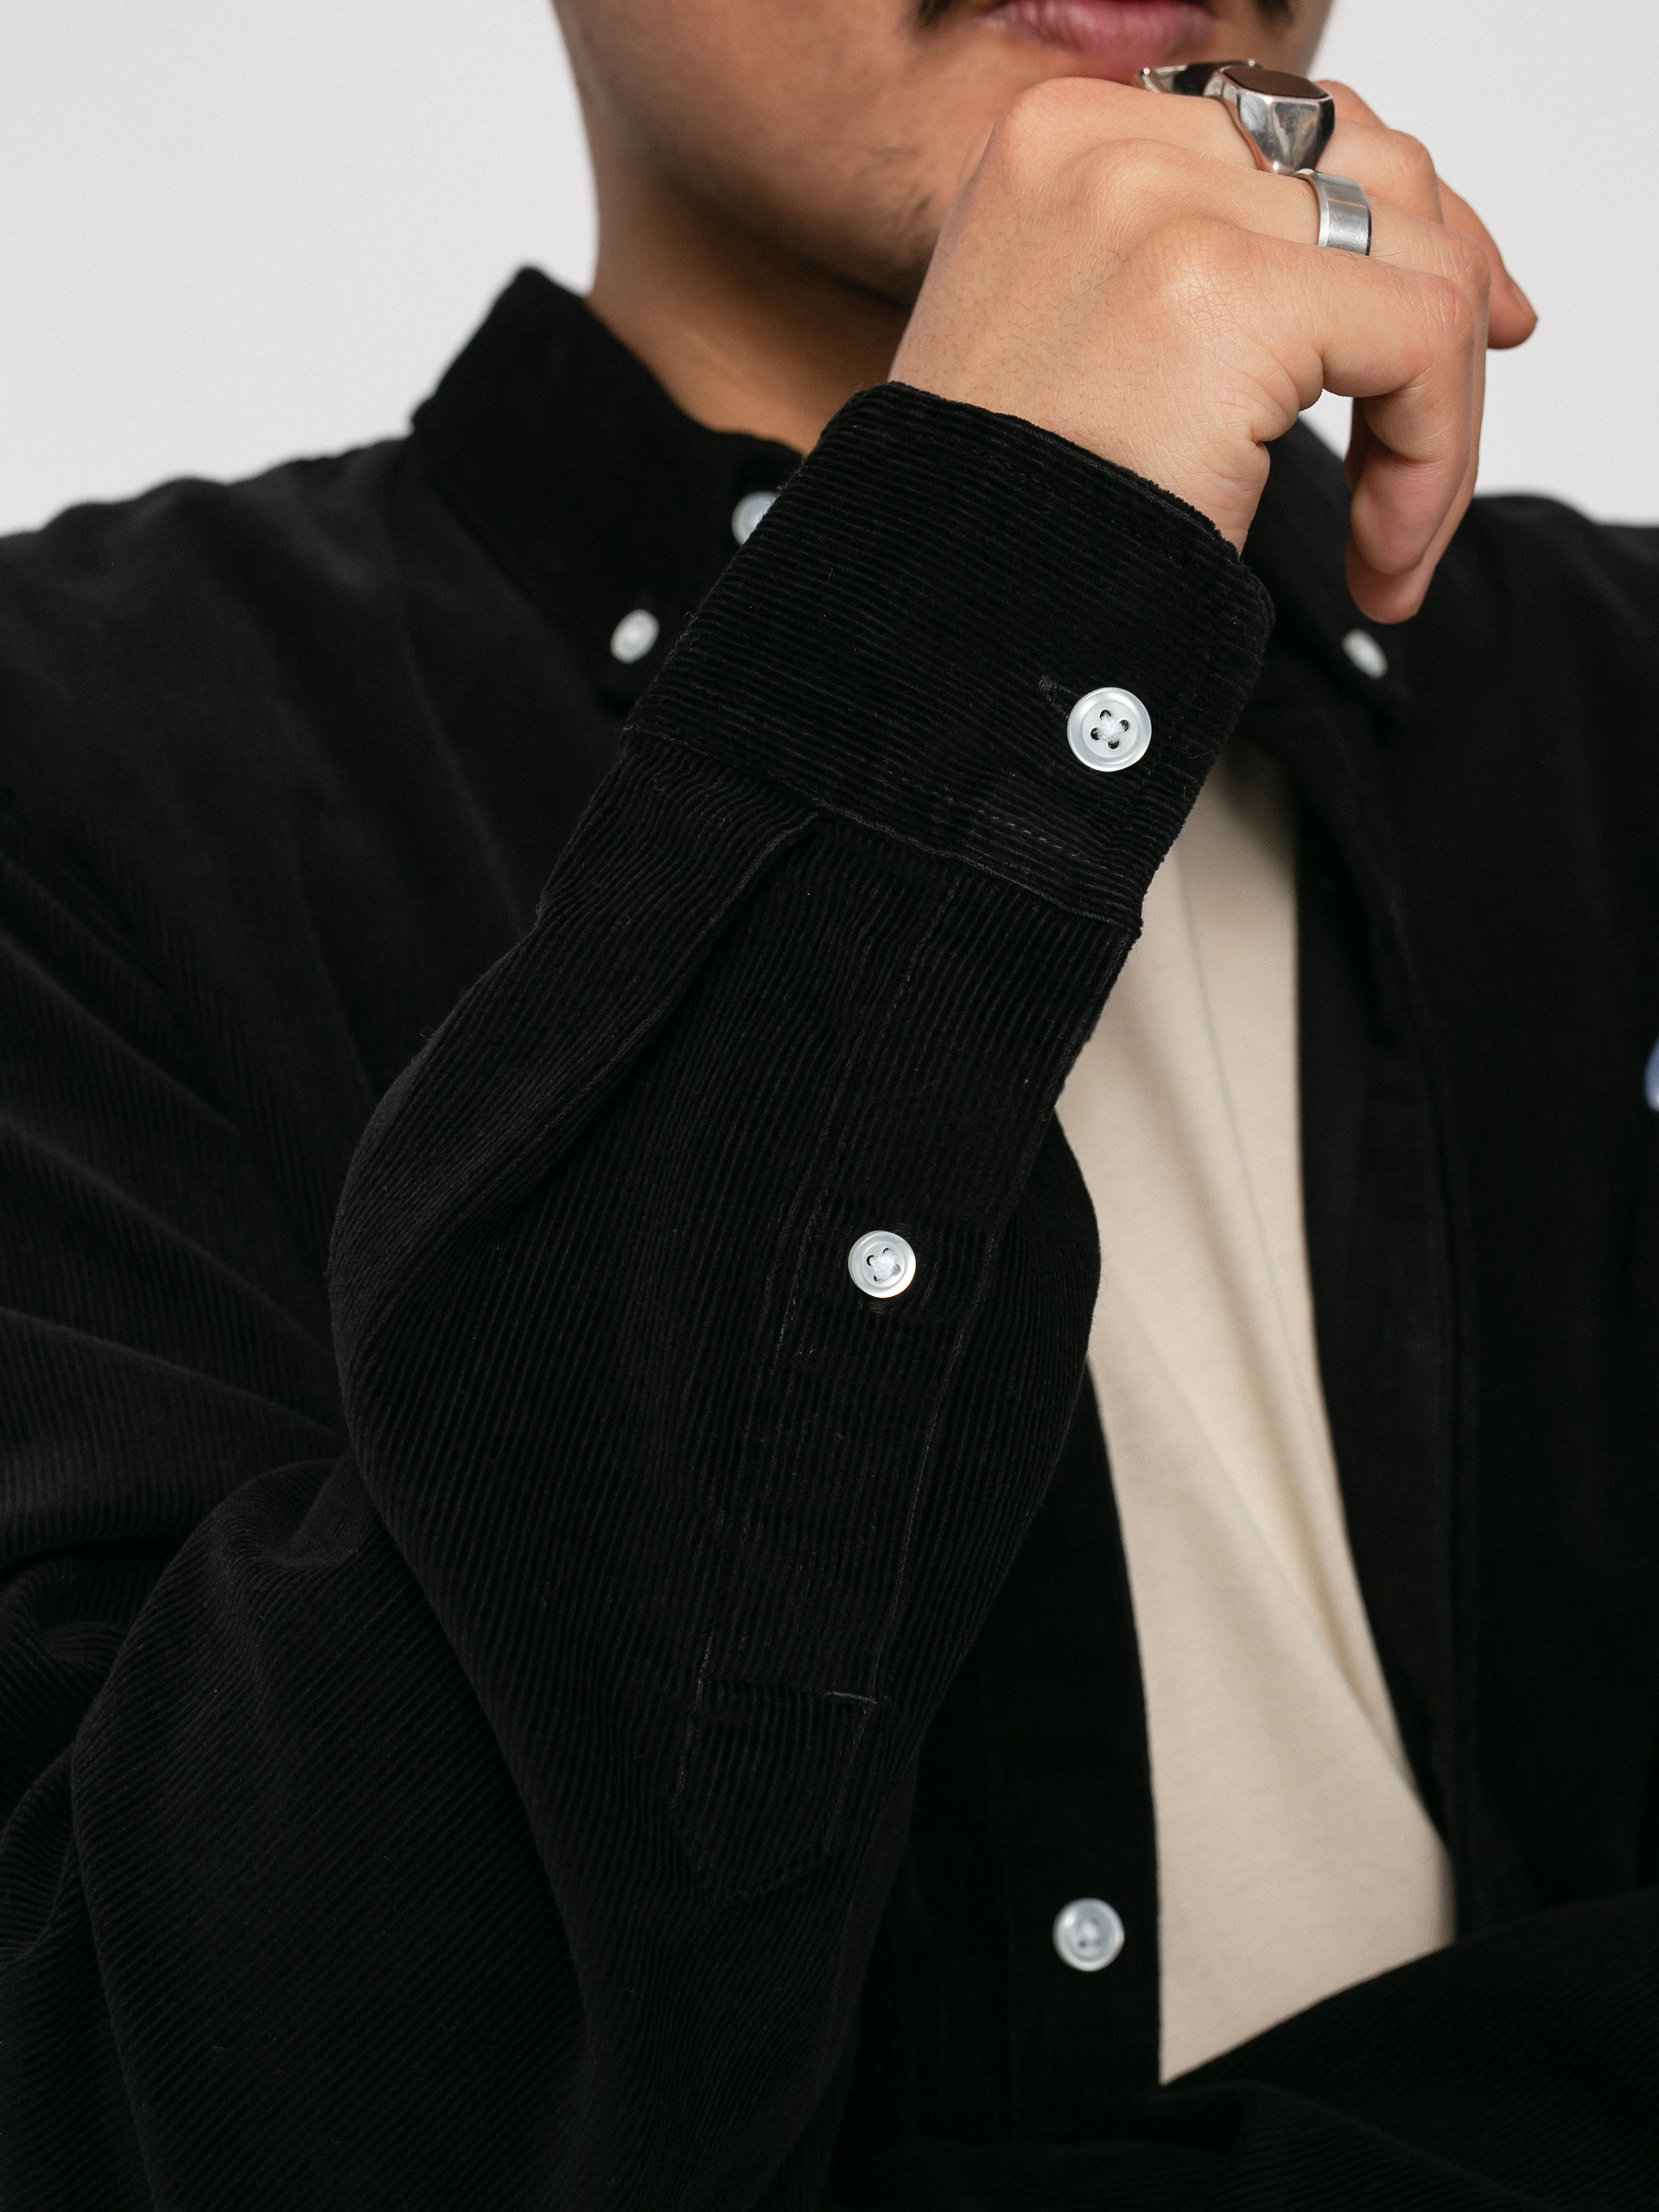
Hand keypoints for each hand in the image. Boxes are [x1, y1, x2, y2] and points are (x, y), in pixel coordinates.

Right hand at [891, 77, 1536, 622]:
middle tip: (1433, 458)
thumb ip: (1204, 270)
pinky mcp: (1228, 293)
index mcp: (1058, 142)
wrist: (932, 631)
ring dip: (1439, 420)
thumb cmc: (1003, 529)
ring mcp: (1160, 209)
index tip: (1459, 344)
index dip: (1399, 236)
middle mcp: (1104, 146)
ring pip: (1422, 261)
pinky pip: (1423, 340)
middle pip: (1378, 174)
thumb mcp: (1085, 352)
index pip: (1293, 133)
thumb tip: (1392, 255)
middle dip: (1444, 316)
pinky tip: (1382, 557)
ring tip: (1391, 547)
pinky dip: (1433, 460)